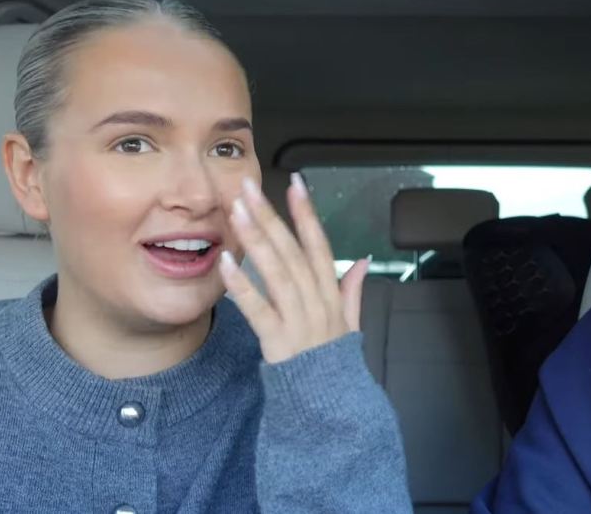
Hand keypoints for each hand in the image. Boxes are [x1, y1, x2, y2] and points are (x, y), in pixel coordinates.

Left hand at [218, 173, 368, 363]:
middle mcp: (318, 302)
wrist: (330, 406)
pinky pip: (258, 310)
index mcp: (332, 294)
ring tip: (237, 211)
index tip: (296, 184)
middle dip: (272, 216)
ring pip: (277, 273)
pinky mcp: (279, 342)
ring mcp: (299, 321)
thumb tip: (364, 260)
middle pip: (293, 252)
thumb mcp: (350, 324)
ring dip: (257, 239)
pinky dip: (243, 285)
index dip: (308, 214)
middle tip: (249, 186)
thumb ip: (353, 290)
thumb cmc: (333, 363)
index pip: (320, 246)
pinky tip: (227, 262)